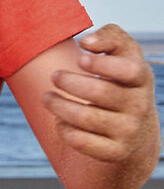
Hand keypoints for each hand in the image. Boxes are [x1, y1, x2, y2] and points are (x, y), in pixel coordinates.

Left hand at [45, 24, 159, 166]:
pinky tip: (60, 121)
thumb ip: (110, 37)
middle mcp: (140, 106)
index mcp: (141, 79)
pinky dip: (65, 130)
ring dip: (58, 106)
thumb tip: (87, 42)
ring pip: (85, 117)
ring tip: (47, 97)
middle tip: (54, 76)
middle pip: (100, 93)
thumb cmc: (121, 81)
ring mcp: (129, 131)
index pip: (130, 70)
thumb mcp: (124, 55)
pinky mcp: (115, 152)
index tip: (80, 59)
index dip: (104, 65)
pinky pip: (82, 142)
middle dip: (69, 83)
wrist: (136, 131)